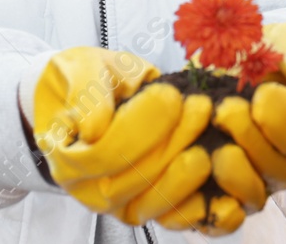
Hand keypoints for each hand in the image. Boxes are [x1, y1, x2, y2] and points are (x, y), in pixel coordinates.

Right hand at [30, 46, 203, 215]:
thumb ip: (85, 93)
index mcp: (65, 154)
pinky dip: (197, 204)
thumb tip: (94, 129)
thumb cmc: (88, 81)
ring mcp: (117, 203)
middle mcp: (87, 188)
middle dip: (172, 140)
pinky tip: (219, 180)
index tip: (169, 93)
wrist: (93, 97)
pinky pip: (172, 217)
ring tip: (210, 131)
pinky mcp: (146, 207)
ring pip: (154, 200)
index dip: (139, 126)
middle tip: (201, 105)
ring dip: (187, 169)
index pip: (104, 152)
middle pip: (133, 178)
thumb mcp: (80, 68)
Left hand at [130, 23, 285, 234]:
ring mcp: (262, 182)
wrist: (241, 75)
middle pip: (279, 166)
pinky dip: (213, 206)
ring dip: (232, 169)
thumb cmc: (268, 59)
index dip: (284, 116)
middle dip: (251, 137)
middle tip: (226, 107)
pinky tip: (198, 175)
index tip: (261, 92)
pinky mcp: (230, 196)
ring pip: (254, 192)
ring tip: (211, 143)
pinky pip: (227, 214)